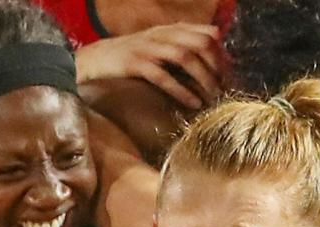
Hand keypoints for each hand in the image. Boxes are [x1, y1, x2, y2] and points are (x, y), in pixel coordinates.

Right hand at [74, 24, 222, 108]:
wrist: (91, 61)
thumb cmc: (127, 59)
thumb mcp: (156, 47)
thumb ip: (179, 49)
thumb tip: (208, 64)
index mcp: (169, 30)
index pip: (207, 34)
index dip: (222, 55)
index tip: (228, 77)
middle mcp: (161, 35)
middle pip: (200, 44)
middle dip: (216, 68)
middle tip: (222, 90)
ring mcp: (148, 48)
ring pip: (185, 58)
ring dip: (203, 79)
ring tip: (211, 98)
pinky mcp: (134, 64)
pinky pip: (163, 76)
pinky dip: (180, 90)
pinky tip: (192, 104)